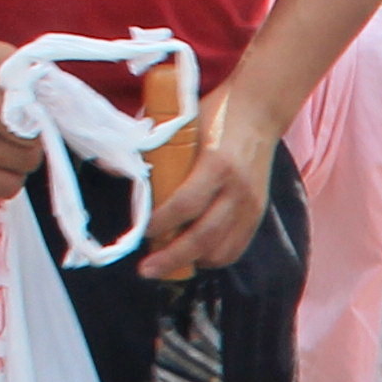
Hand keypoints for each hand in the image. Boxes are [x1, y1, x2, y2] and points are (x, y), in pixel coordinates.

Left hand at [140, 87, 287, 281]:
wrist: (259, 111)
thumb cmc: (215, 115)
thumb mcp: (184, 128)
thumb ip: (159, 153)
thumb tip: (122, 172)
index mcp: (218, 165)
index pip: (186, 205)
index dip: (161, 223)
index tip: (143, 230)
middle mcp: (238, 190)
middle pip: (203, 238)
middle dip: (172, 258)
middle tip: (147, 270)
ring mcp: (251, 205)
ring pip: (221, 250)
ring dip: (192, 261)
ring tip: (169, 263)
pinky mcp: (257, 213)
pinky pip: (236, 247)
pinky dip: (213, 257)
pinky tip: (195, 256)